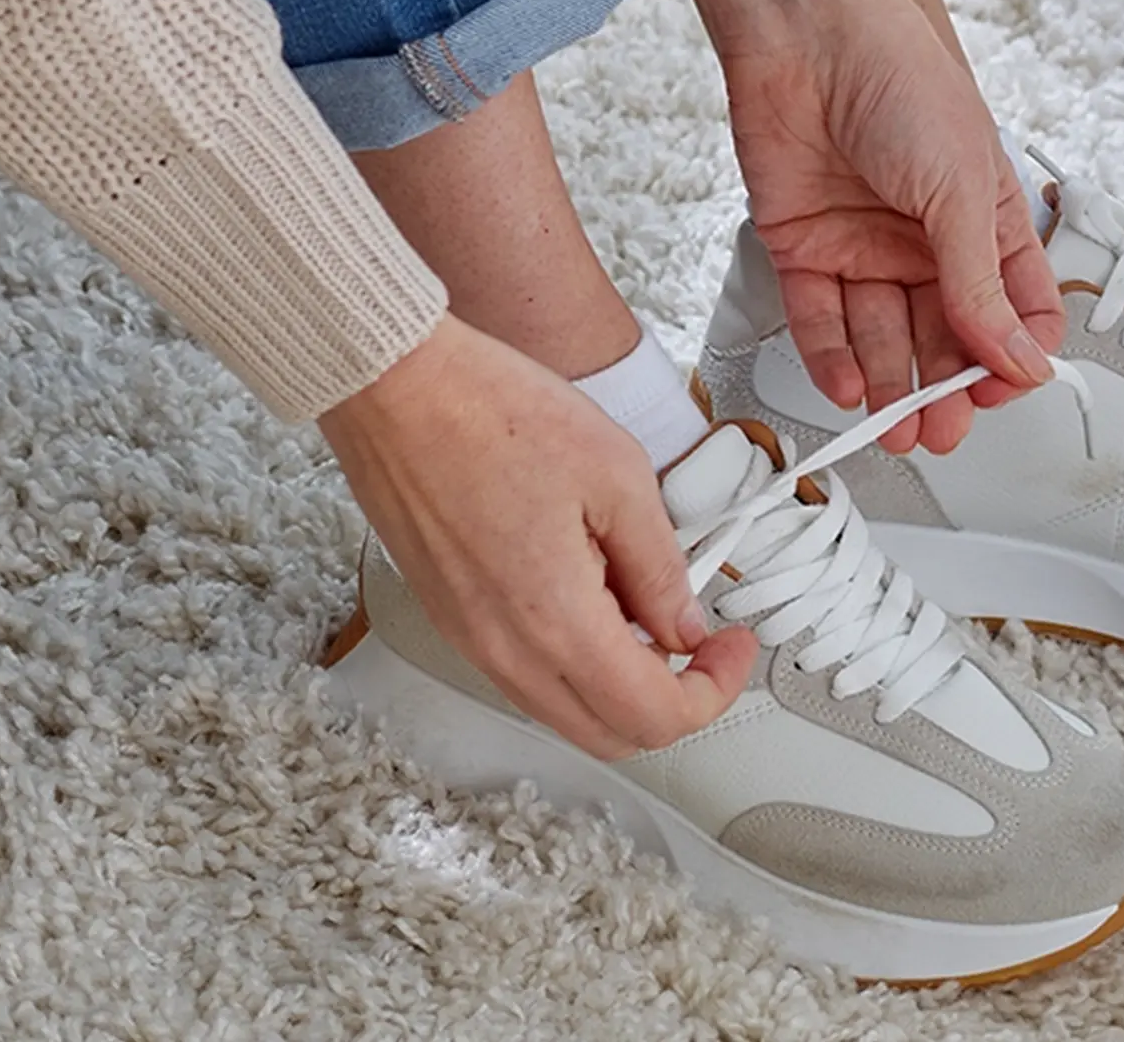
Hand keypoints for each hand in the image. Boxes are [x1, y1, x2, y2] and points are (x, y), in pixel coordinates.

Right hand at [319, 316, 758, 759]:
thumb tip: (684, 625)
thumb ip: (661, 567)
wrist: (393, 387)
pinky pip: (526, 675)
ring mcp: (470, 640)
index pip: (654, 716)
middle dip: (671, 700)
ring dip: (620, 682)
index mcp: (557, 621)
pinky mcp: (451, 619)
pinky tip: (591, 591)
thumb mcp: (617, 476)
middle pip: (610, 735)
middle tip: (701, 640)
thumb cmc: (490, 411)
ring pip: (566, 711)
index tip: (730, 647)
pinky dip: (574, 660)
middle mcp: (506, 650)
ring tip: (646, 606)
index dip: (713, 690)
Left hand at [693, 0, 1064, 454]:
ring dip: (892, 389)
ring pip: (883, 341)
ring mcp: (866, 249)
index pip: (1015, 311)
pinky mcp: (806, 250)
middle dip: (946, 391)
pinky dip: (834, 360)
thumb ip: (982, 285)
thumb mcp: (963, 192)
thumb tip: (1016, 356)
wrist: (807, 37)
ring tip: (898, 427)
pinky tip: (851, 387)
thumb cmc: (900, 82)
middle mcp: (927, 242)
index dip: (1012, 356)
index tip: (1001, 389)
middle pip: (945, 339)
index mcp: (986, 223)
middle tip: (944, 429)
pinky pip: (822, 322)